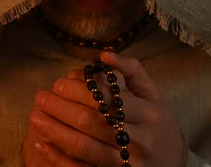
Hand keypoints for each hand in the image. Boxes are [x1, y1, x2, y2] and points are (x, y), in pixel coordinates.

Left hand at [22, 52, 184, 166]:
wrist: (175, 165)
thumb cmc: (159, 124)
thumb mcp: (154, 95)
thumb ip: (132, 71)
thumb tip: (104, 56)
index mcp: (150, 114)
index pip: (111, 99)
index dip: (82, 91)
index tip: (58, 83)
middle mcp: (141, 140)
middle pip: (94, 123)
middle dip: (63, 109)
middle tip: (41, 98)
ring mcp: (128, 164)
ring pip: (86, 148)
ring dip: (56, 132)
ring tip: (35, 117)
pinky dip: (59, 159)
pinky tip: (41, 144)